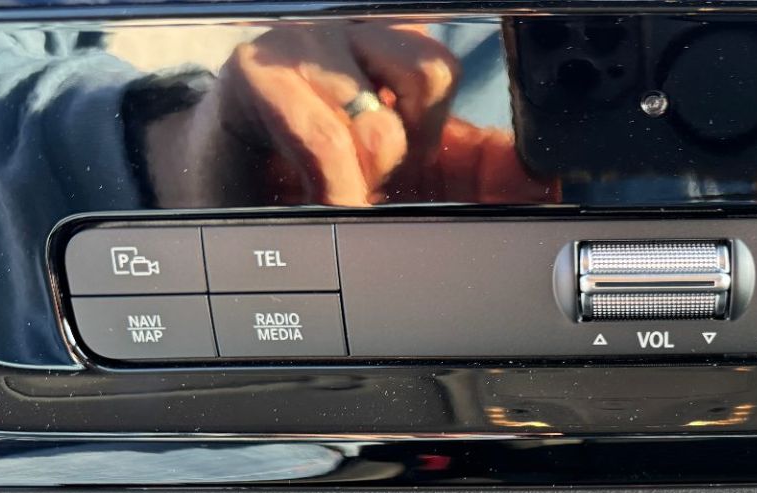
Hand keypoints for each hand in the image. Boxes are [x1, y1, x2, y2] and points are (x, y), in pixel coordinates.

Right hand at [147, 23, 551, 206]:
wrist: (215, 188)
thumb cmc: (310, 175)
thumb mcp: (406, 177)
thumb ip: (473, 174)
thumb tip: (542, 178)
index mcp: (393, 50)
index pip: (455, 66)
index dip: (490, 128)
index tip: (535, 171)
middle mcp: (353, 31)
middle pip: (433, 73)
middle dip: (413, 149)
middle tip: (372, 175)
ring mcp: (304, 43)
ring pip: (382, 115)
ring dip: (366, 172)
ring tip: (335, 183)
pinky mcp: (257, 73)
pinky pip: (327, 138)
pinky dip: (335, 188)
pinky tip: (322, 197)